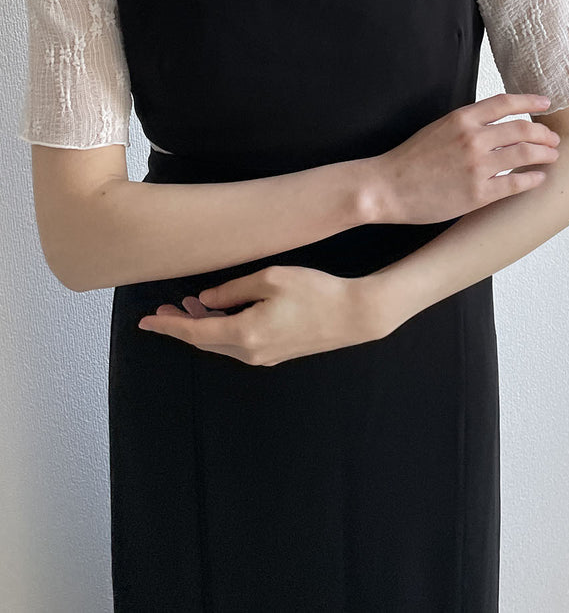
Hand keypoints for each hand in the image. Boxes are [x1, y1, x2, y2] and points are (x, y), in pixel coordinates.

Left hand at [137, 265, 388, 365]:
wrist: (354, 315)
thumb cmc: (314, 291)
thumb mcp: (269, 279)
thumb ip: (233, 289)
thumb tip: (206, 298)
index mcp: (243, 333)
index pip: (193, 332)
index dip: (167, 325)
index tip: (145, 321)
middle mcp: (249, 352)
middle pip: (204, 341)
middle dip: (182, 325)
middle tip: (165, 307)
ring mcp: (264, 357)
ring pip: (221, 343)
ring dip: (203, 326)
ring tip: (191, 305)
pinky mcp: (277, 354)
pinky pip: (238, 345)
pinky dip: (222, 330)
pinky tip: (221, 313)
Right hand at [371, 93, 560, 223]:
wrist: (386, 187)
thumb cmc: (408, 161)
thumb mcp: (437, 129)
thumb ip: (465, 125)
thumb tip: (493, 125)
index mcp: (461, 119)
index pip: (505, 103)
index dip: (530, 101)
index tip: (545, 104)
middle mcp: (472, 139)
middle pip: (523, 129)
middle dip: (544, 134)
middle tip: (552, 139)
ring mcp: (477, 166)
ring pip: (525, 154)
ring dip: (544, 154)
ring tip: (551, 156)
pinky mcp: (478, 193)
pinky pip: (516, 183)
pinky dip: (533, 178)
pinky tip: (539, 178)